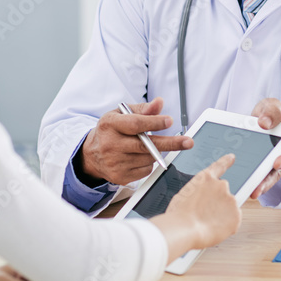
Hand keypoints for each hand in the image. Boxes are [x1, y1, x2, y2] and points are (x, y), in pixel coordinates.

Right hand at [77, 97, 192, 184]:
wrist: (92, 154)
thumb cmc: (112, 130)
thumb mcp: (122, 114)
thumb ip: (142, 109)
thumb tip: (160, 103)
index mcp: (110, 125)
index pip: (135, 124)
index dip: (154, 123)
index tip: (169, 121)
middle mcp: (110, 145)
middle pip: (145, 145)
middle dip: (170, 143)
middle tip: (188, 142)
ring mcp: (114, 163)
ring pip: (148, 158)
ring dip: (157, 151)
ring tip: (150, 145)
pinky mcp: (120, 177)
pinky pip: (145, 170)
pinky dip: (149, 163)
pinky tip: (140, 157)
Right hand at [151, 154, 241, 261]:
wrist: (182, 229)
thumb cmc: (178, 215)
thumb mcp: (184, 195)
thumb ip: (198, 193)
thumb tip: (201, 200)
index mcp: (206, 178)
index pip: (219, 166)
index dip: (226, 161)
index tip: (232, 157)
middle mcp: (222, 185)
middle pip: (223, 195)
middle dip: (217, 204)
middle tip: (204, 215)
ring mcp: (231, 200)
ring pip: (228, 209)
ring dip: (221, 215)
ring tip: (205, 223)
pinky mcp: (237, 215)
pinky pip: (233, 221)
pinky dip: (226, 226)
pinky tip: (213, 228)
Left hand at [249, 98, 280, 198]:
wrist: (257, 117)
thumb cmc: (268, 112)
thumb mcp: (272, 105)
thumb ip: (273, 111)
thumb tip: (264, 122)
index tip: (277, 162)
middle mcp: (278, 155)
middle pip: (276, 171)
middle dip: (268, 180)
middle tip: (259, 186)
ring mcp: (265, 163)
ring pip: (264, 179)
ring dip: (258, 186)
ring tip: (249, 192)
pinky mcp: (253, 167)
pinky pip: (251, 176)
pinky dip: (246, 181)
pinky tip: (238, 184)